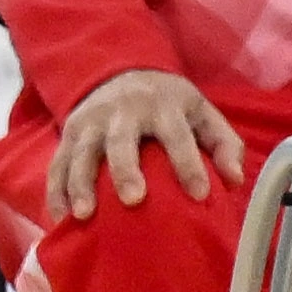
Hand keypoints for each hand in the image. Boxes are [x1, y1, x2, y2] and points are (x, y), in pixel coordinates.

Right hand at [44, 67, 242, 223]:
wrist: (120, 72)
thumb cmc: (168, 104)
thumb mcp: (201, 112)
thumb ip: (224, 143)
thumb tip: (235, 180)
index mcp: (162, 106)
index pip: (177, 135)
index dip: (189, 163)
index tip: (200, 195)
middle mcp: (122, 112)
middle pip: (121, 141)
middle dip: (126, 169)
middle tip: (133, 200)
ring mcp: (90, 123)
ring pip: (81, 153)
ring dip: (80, 184)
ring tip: (84, 215)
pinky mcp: (67, 134)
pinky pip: (57, 164)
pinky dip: (55, 192)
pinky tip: (60, 219)